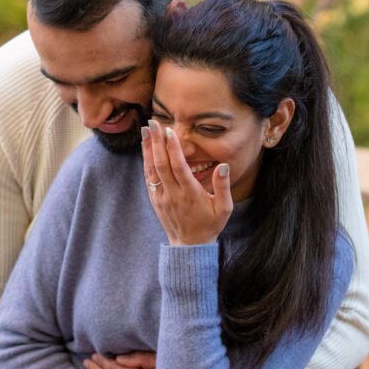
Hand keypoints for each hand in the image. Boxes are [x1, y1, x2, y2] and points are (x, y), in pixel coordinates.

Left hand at [142, 119, 232, 245]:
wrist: (189, 246)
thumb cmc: (210, 225)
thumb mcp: (224, 209)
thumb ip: (223, 186)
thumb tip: (224, 165)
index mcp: (190, 194)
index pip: (179, 167)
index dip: (173, 149)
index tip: (169, 131)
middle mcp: (173, 194)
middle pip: (162, 164)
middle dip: (156, 142)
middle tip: (153, 123)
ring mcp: (161, 197)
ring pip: (152, 169)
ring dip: (148, 149)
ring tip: (145, 130)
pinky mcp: (155, 199)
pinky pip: (149, 177)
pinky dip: (146, 161)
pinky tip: (145, 148)